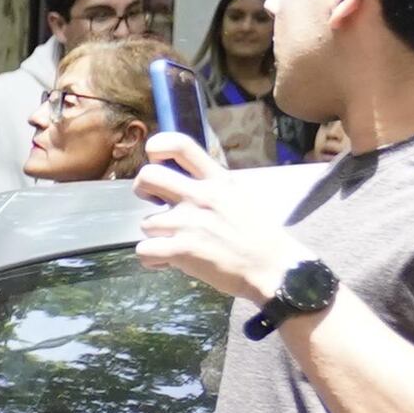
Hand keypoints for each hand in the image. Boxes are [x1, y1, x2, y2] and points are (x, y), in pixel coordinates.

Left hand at [131, 128, 294, 305]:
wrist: (271, 267)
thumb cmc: (255, 233)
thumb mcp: (236, 195)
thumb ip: (209, 184)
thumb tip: (177, 177)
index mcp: (217, 179)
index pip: (180, 145)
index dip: (157, 146)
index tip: (155, 159)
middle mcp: (201, 196)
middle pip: (148, 175)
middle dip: (142, 188)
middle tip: (154, 201)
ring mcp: (189, 222)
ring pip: (146, 222)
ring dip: (157, 235)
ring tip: (179, 243)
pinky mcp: (181, 250)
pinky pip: (144, 251)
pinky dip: (153, 259)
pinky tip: (170, 260)